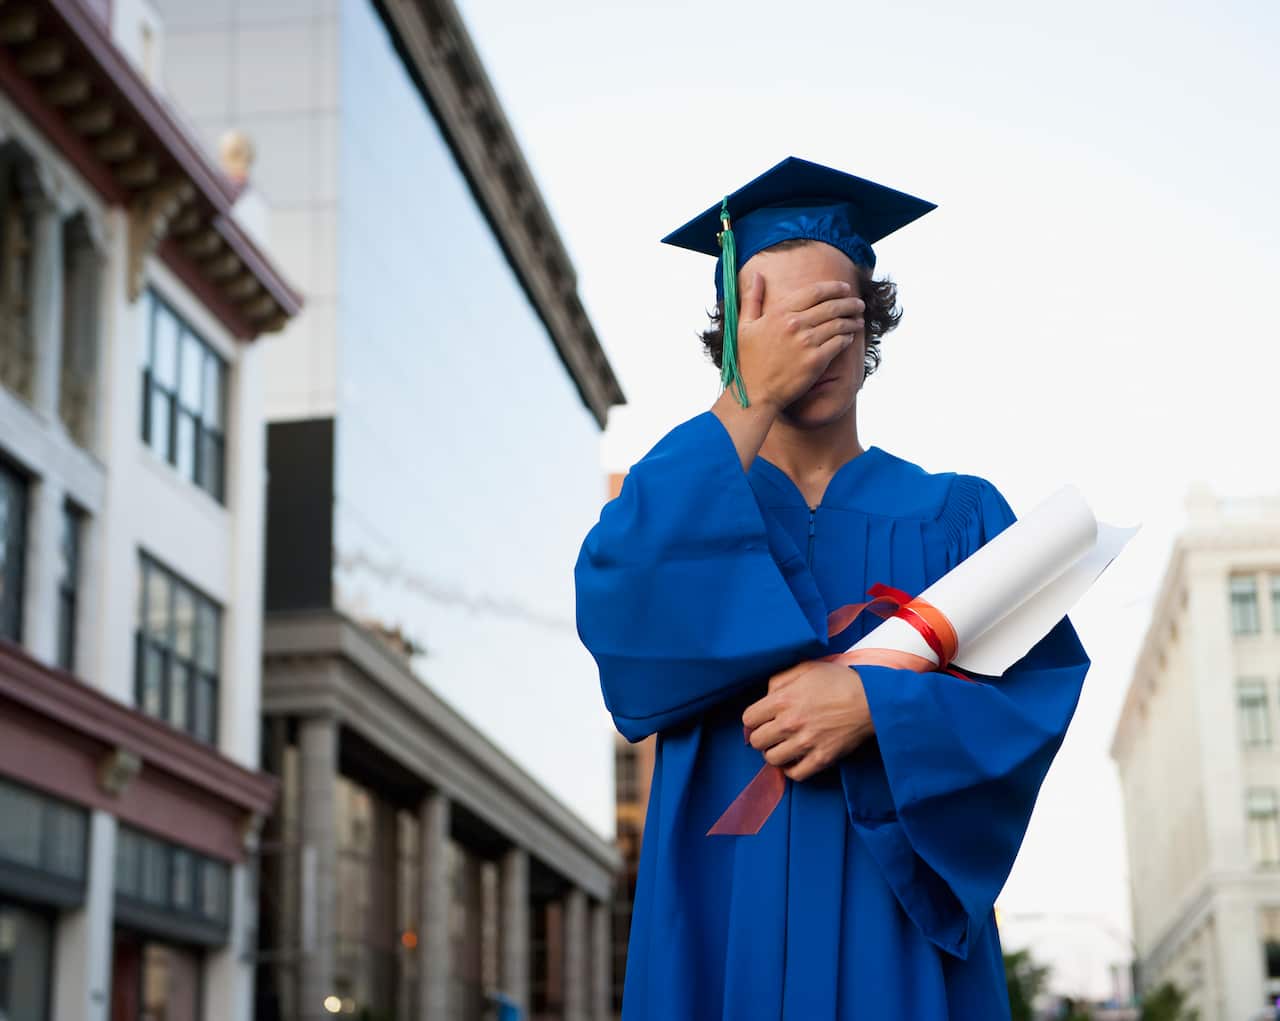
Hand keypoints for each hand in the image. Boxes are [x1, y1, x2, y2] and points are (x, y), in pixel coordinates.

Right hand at [735, 275, 865, 410]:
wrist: (753, 393)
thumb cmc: (747, 361)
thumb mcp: (743, 325)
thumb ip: (752, 298)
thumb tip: (756, 275)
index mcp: (780, 312)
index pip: (815, 292)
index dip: (834, 287)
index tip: (844, 288)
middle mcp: (795, 324)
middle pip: (832, 306)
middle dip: (849, 303)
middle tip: (859, 304)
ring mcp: (807, 343)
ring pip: (839, 324)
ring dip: (852, 320)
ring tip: (859, 320)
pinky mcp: (816, 361)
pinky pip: (839, 343)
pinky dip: (847, 338)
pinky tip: (850, 337)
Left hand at [741, 661, 874, 780]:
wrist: (871, 699)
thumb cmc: (839, 681)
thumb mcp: (806, 668)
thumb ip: (780, 679)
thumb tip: (766, 695)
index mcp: (783, 700)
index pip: (748, 718)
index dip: (754, 719)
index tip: (762, 719)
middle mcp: (790, 723)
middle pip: (756, 741)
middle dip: (762, 736)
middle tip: (772, 733)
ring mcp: (806, 743)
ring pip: (772, 759)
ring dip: (775, 753)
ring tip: (783, 746)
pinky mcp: (822, 758)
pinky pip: (795, 774)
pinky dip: (791, 769)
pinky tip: (795, 760)